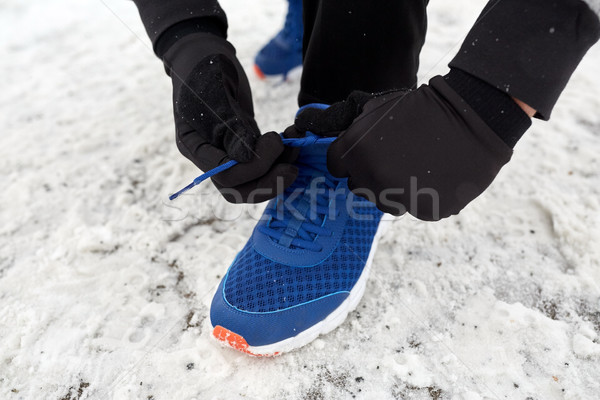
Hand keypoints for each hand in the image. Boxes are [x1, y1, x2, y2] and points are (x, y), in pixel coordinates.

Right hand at [163, 33, 298, 202]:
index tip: (275, 142)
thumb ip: (231, 128)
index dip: (253, 168)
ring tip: (297, 146)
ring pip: (253, 181)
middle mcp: (210, 157)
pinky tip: (294, 139)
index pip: (224, 175)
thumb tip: (246, 159)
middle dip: (268, 182)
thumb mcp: (216, 94)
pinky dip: (281, 156)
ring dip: (278, 170)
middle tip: (293, 168)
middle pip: (238, 189)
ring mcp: (227, 153)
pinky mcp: (245, 145)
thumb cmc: (205, 69)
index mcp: (194, 147)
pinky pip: (264, 163)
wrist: (206, 53)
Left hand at [295, 76, 513, 219]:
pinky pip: (416, 208)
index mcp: (354, 153)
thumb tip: (302, 123)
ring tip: (417, 164)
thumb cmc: (418, 109)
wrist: (471, 117)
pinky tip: (435, 174)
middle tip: (396, 155)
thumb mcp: (374, 107)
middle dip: (371, 174)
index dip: (350, 158)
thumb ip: (340, 122)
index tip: (368, 149)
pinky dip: (424, 197)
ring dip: (395, 188)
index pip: (337, 168)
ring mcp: (400, 197)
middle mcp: (372, 178)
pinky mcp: (426, 210)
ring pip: (386, 202)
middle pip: (359, 187)